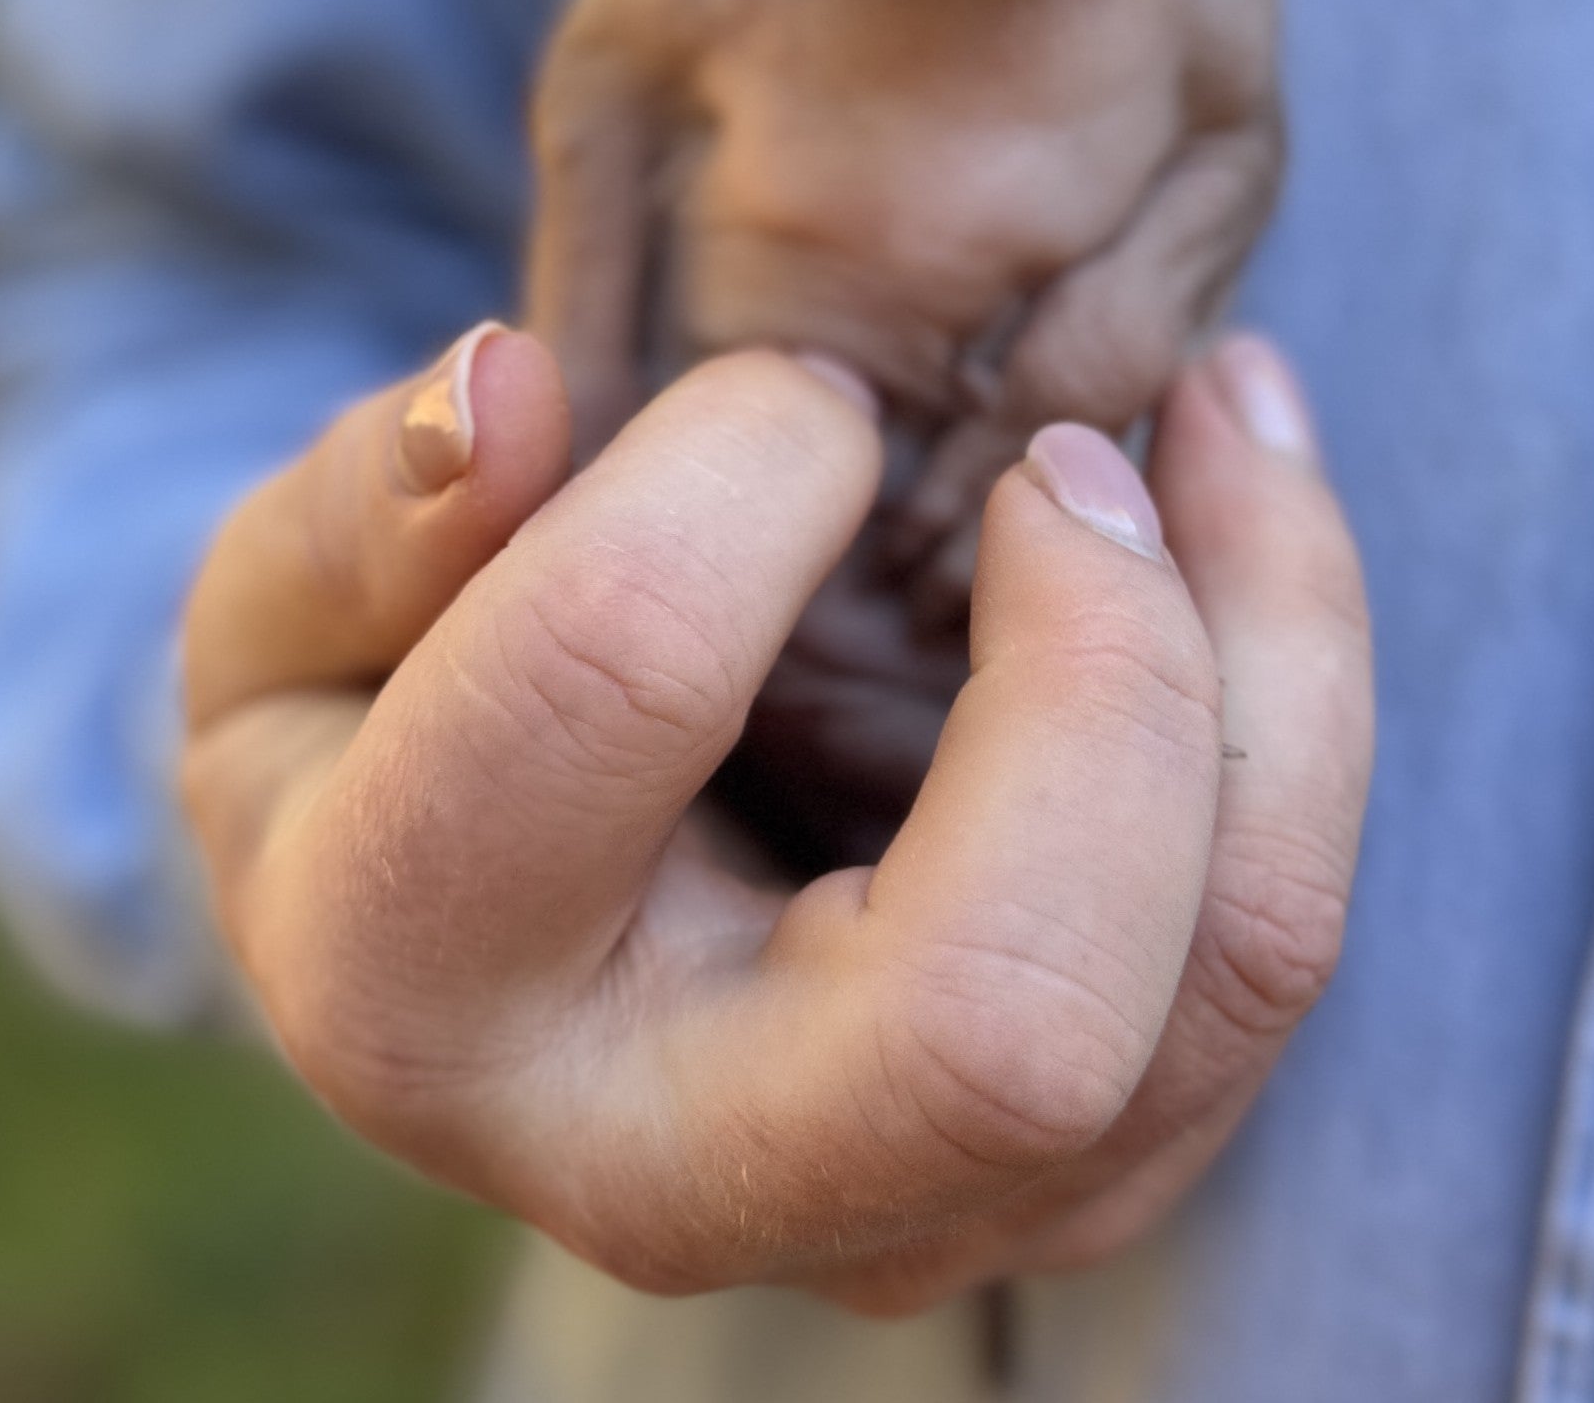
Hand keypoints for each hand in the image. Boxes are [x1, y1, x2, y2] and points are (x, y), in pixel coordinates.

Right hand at [179, 323, 1369, 1308]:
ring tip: (1229, 405)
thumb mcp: (289, 614)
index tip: (793, 388)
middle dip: (1105, 670)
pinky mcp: (1094, 1155)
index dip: (732, 468)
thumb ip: (372, 510)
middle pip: (1010, 1021)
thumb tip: (508, 388)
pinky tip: (1237, 499)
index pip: (619, 693)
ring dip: (1274, 647)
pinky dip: (1303, 694)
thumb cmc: (379, 740)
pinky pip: (1272, 938)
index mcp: (422, 1003)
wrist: (499, 943)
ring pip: (1225, 978)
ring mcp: (925, 1206)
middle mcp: (687, 1179)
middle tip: (1075, 447)